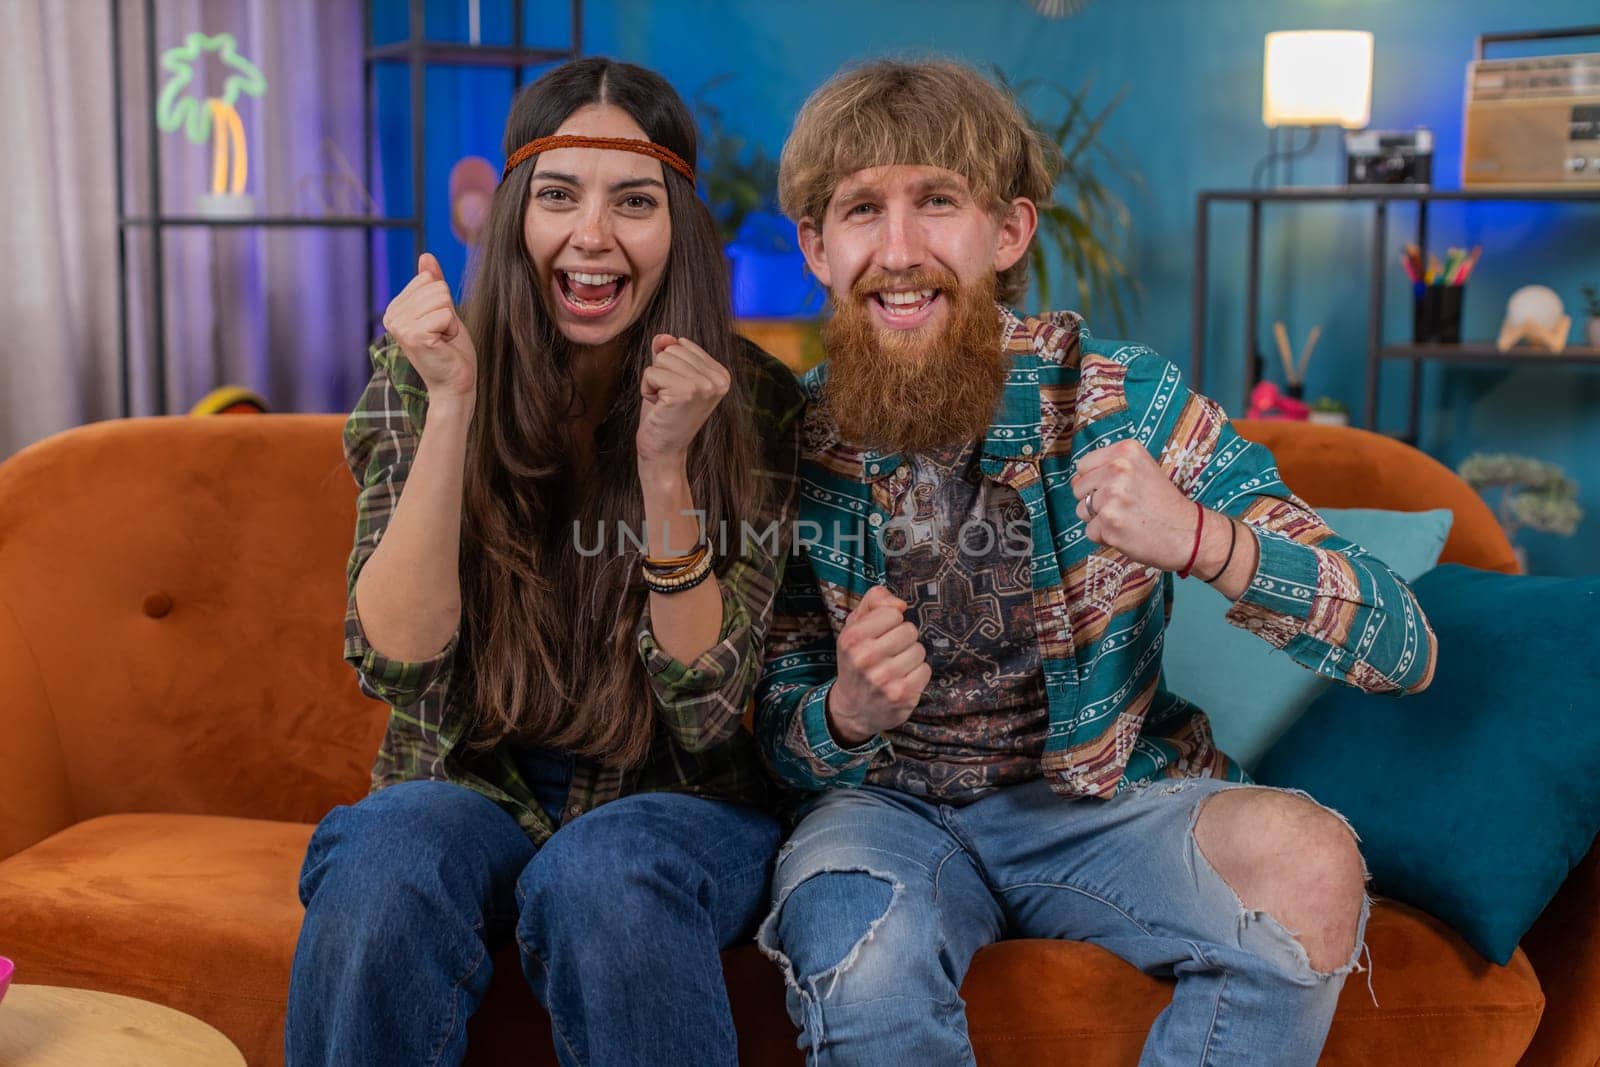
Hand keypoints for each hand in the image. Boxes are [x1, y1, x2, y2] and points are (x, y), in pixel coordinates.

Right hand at [381, 253, 475, 402]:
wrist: (455, 384)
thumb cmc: (451, 351)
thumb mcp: (442, 310)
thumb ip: (432, 284)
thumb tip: (426, 256)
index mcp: (395, 308)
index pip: (428, 279)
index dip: (443, 302)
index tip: (438, 326)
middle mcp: (391, 316)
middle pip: (436, 287)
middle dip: (448, 312)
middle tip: (442, 335)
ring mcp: (400, 326)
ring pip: (442, 298)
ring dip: (451, 321)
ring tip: (442, 340)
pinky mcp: (413, 335)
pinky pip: (446, 314)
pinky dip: (452, 330)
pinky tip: (443, 345)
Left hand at [636, 335, 730, 469]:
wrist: (663, 451)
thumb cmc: (665, 414)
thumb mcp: (669, 377)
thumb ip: (668, 352)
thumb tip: (663, 337)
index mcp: (721, 374)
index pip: (682, 344)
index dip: (670, 366)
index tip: (676, 391)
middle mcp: (718, 379)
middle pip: (672, 349)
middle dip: (661, 372)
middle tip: (668, 399)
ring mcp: (704, 386)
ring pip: (661, 359)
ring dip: (654, 381)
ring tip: (664, 403)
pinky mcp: (686, 393)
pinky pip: (651, 372)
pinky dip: (647, 389)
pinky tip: (659, 407)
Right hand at [827, 585, 930, 746]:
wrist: (853, 709)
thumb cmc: (857, 660)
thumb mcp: (854, 627)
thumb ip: (874, 601)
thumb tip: (900, 604)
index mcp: (852, 638)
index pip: (893, 613)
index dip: (890, 622)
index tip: (880, 635)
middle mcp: (865, 658)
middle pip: (909, 630)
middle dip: (903, 639)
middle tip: (889, 653)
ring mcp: (884, 678)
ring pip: (919, 650)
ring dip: (911, 657)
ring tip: (895, 667)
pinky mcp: (902, 695)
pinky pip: (925, 670)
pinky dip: (917, 674)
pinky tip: (902, 680)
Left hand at [1069, 439, 1200, 570]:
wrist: (1188, 532)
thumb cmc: (1163, 503)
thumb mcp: (1141, 469)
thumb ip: (1109, 468)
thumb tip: (1075, 480)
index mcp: (1125, 451)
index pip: (1083, 465)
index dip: (1094, 481)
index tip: (1116, 488)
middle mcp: (1118, 469)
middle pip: (1078, 488)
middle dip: (1094, 501)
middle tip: (1124, 506)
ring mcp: (1112, 497)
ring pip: (1082, 511)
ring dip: (1099, 520)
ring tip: (1127, 518)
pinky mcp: (1110, 523)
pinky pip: (1090, 532)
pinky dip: (1105, 537)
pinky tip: (1127, 532)